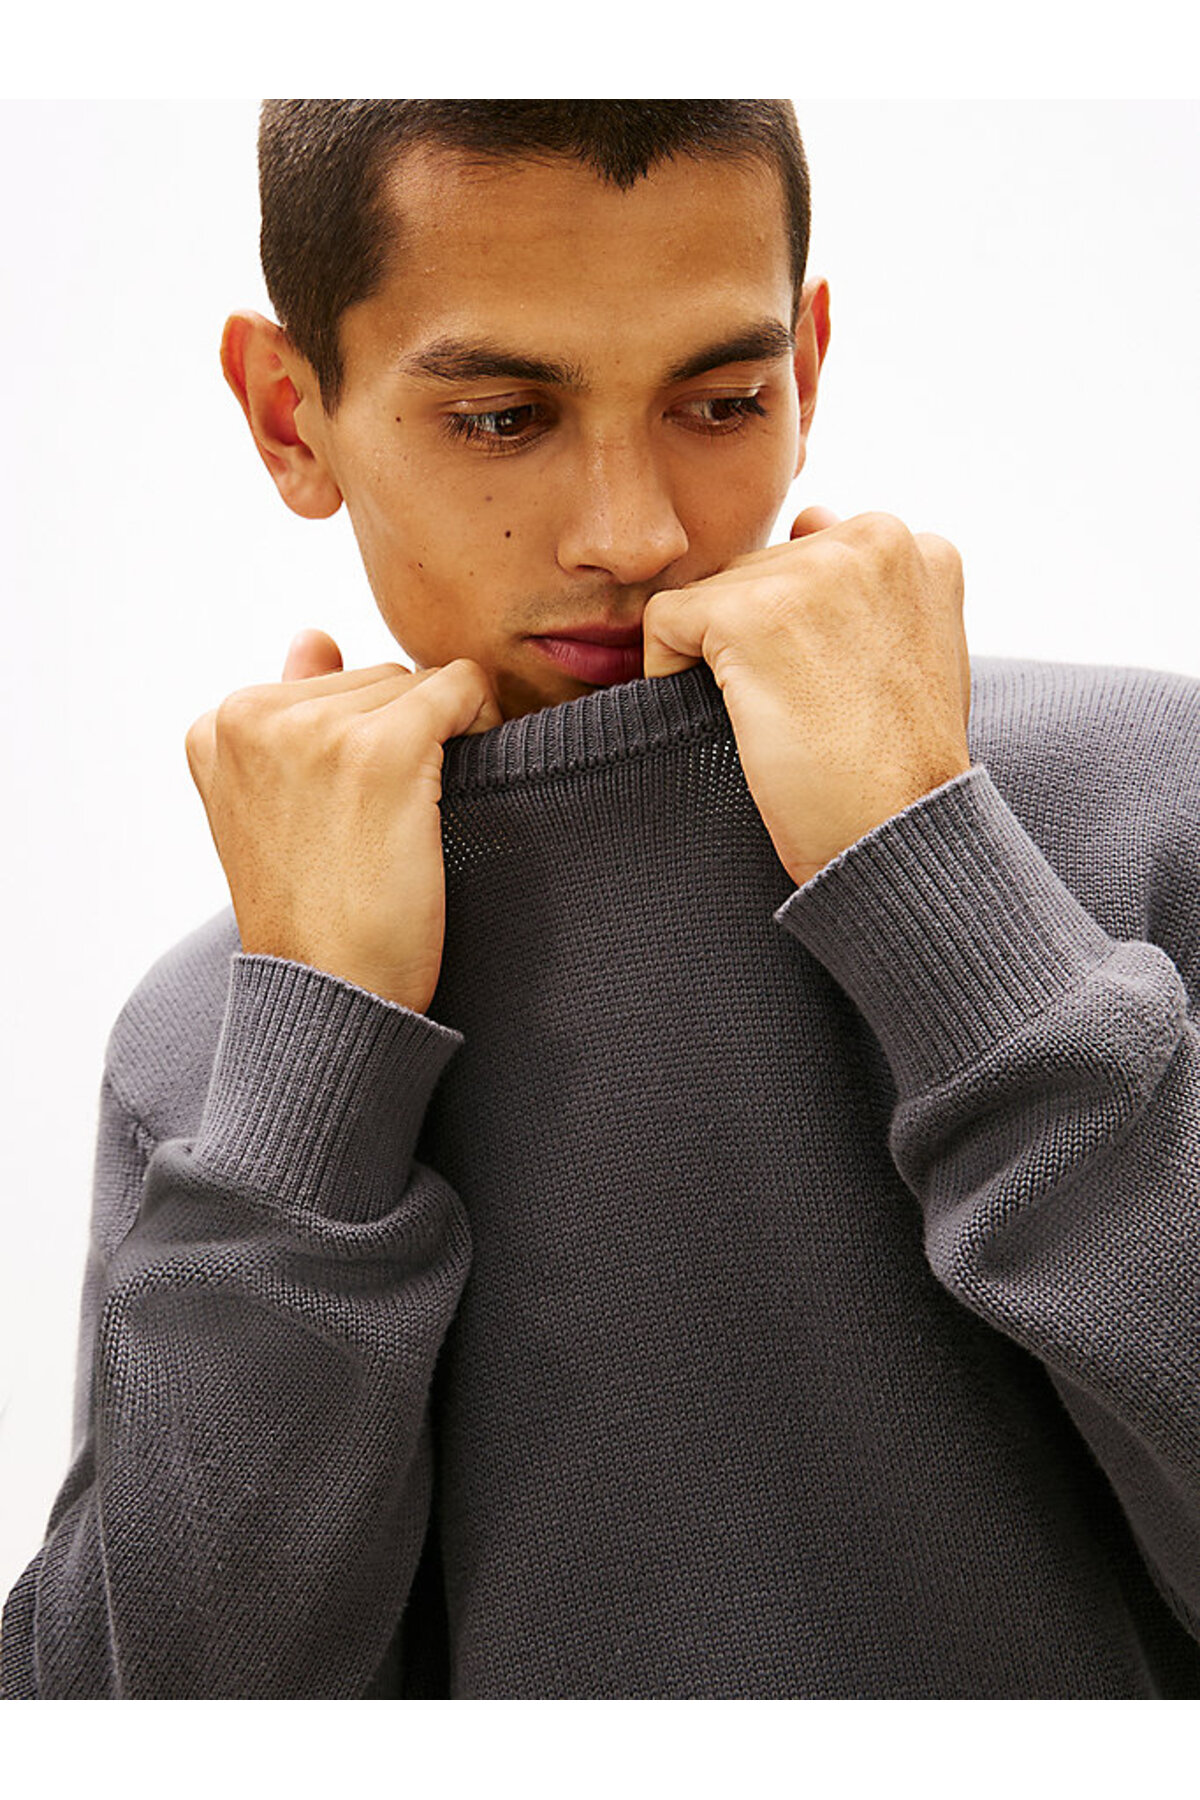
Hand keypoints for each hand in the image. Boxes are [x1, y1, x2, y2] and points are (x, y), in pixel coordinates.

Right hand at [185, 629, 502, 1012]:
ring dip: (441, 738)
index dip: (367, 739)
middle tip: (391, 824)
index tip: (359, 811)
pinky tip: (465, 783)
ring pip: (418, 684)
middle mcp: (252, 716)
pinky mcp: (380, 750)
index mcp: (216, 726)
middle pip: (375, 678)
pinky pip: (461, 688)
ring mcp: (314, 731)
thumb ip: (288, 713)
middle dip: (404, 736)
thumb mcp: (274, 810)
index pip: (328, 683)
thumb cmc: (314, 917)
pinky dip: (481, 722)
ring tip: (412, 820)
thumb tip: (314, 636)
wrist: (331, 996)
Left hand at [642, 509, 971, 886]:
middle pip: (758, 570)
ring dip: (718, 656)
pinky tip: (721, 716)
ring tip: (774, 718)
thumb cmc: (897, 767)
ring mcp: (812, 570)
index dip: (798, 629)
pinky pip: (666, 621)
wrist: (894, 834)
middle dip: (755, 639)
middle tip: (797, 714)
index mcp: (916, 548)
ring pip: (713, 593)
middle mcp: (874, 538)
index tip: (823, 690)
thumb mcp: (913, 653)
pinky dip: (667, 670)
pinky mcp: (751, 612)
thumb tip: (810, 519)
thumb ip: (866, 587)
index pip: (813, 556)